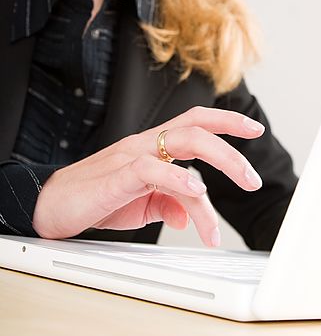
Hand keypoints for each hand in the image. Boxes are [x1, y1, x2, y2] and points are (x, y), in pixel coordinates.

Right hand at [32, 107, 264, 246]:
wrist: (51, 205)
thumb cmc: (97, 198)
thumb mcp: (142, 204)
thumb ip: (169, 202)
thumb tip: (191, 214)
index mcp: (155, 146)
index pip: (196, 122)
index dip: (227, 120)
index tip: (255, 129)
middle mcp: (147, 143)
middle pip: (197, 127)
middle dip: (232, 147)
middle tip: (254, 178)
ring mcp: (132, 156)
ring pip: (184, 140)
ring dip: (220, 161)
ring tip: (242, 185)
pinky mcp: (117, 176)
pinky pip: (151, 169)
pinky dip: (177, 177)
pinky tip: (196, 192)